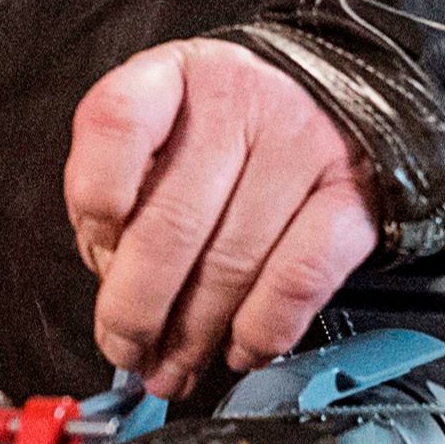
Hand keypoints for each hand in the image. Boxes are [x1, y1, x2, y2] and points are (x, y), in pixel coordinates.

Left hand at [61, 38, 383, 396]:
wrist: (325, 101)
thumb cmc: (222, 132)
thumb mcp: (155, 135)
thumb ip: (121, 194)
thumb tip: (114, 281)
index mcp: (173, 77)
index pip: (117, 122)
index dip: (95, 197)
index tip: (96, 245)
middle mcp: (239, 100)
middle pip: (171, 222)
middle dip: (137, 310)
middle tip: (126, 350)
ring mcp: (300, 144)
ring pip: (232, 264)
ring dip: (194, 335)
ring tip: (172, 366)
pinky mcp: (349, 193)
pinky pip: (298, 280)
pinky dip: (262, 330)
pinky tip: (239, 348)